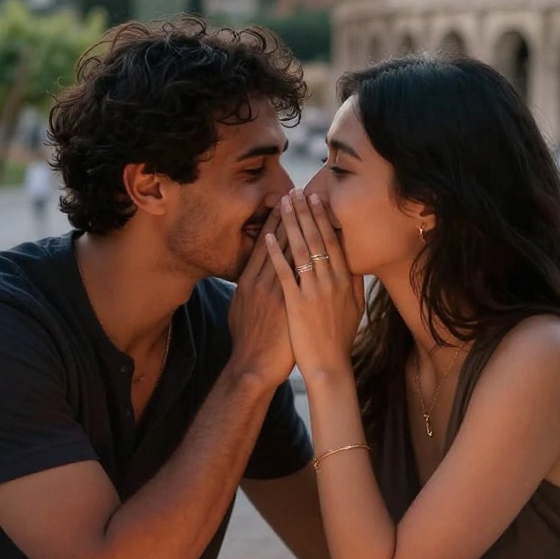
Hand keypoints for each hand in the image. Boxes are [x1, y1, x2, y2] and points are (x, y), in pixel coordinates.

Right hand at [228, 206, 295, 387]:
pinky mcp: (291, 305)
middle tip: (300, 192)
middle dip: (291, 216)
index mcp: (248, 281)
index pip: (264, 243)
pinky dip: (311, 259)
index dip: (275, 221)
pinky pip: (303, 276)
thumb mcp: (240, 308)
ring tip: (311, 207)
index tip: (285, 202)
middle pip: (278, 241)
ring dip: (303, 229)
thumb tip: (253, 274)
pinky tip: (320, 242)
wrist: (253, 366)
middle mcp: (261, 281)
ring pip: (292, 253)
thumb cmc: (247, 340)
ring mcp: (277, 292)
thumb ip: (247, 288)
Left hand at [266, 190, 364, 383]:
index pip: (334, 241)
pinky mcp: (296, 303)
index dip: (324, 218)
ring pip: (301, 249)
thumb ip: (355, 283)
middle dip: (307, 212)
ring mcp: (313, 291)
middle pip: (317, 239)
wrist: (328, 367)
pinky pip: (284, 272)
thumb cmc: (340, 338)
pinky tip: (269, 236)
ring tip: (284, 204)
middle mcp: (331, 281)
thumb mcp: (355, 308)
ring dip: (291, 224)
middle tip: (298, 191)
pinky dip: (276, 252)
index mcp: (345, 280)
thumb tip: (356, 262)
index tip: (317, 198)